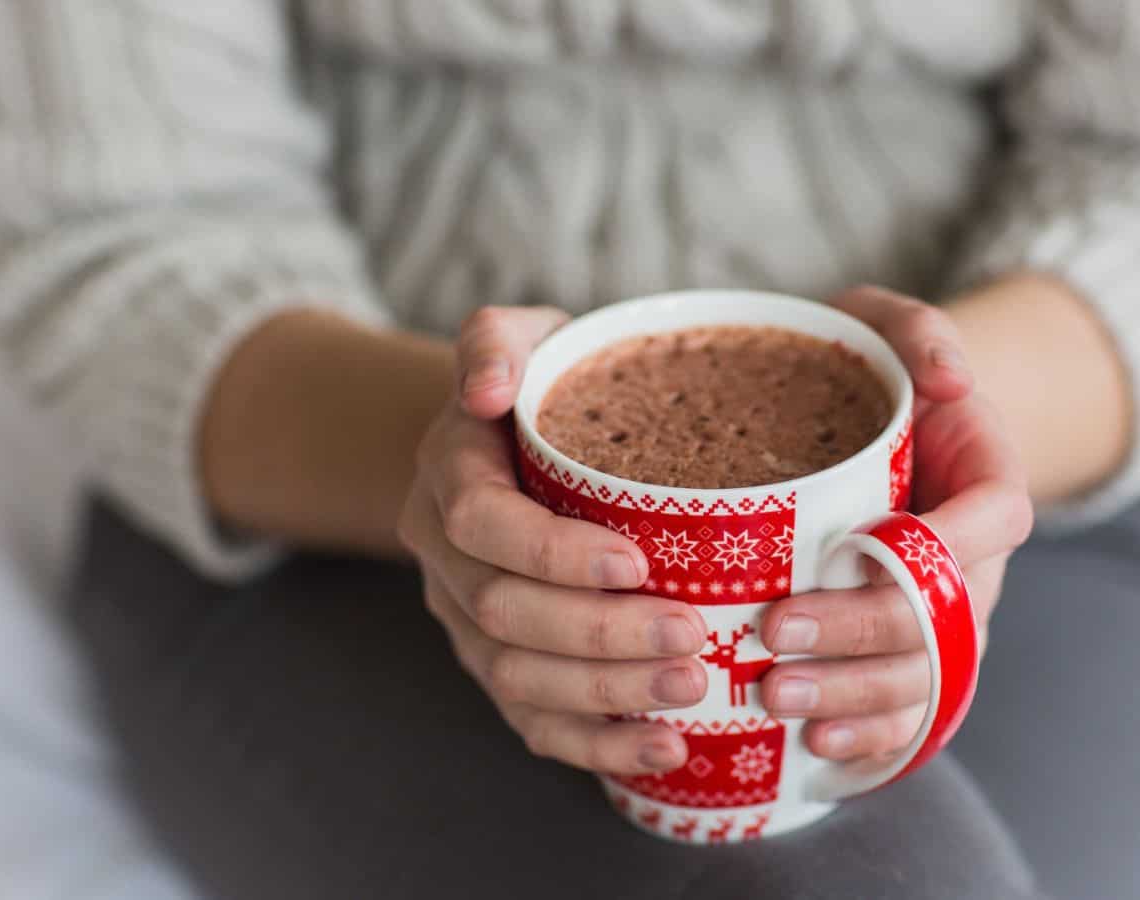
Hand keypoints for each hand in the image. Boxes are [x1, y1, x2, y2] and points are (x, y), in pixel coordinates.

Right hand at [397, 307, 709, 775]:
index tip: (638, 562)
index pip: (481, 523)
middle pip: (503, 614)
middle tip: (693, 635)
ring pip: (516, 678)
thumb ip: (497, 340)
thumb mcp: (523, 338)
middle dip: (600, 635)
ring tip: (692, 687)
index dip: (553, 552)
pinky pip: (535, 724)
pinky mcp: (501, 667)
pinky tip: (669, 748)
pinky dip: (599, 746)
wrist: (512, 442)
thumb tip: (485, 387)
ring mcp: (468, 621)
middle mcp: (446, 556)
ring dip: (606, 694)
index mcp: (450, 475)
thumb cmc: (544, 386)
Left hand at [756, 286, 1033, 759]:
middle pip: (945, 613)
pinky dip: (876, 738)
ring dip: (858, 696)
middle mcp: (979, 562)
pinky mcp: (917, 657)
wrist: (887, 434)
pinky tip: (819, 749)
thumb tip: (950, 375)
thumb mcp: (891, 329)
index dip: (932, 546)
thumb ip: (919, 333)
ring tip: (779, 697)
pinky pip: (914, 712)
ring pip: (929, 676)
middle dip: (864, 634)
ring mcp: (952, 619)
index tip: (849, 553)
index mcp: (988, 482)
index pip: (990, 517)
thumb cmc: (878, 379)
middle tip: (776, 638)